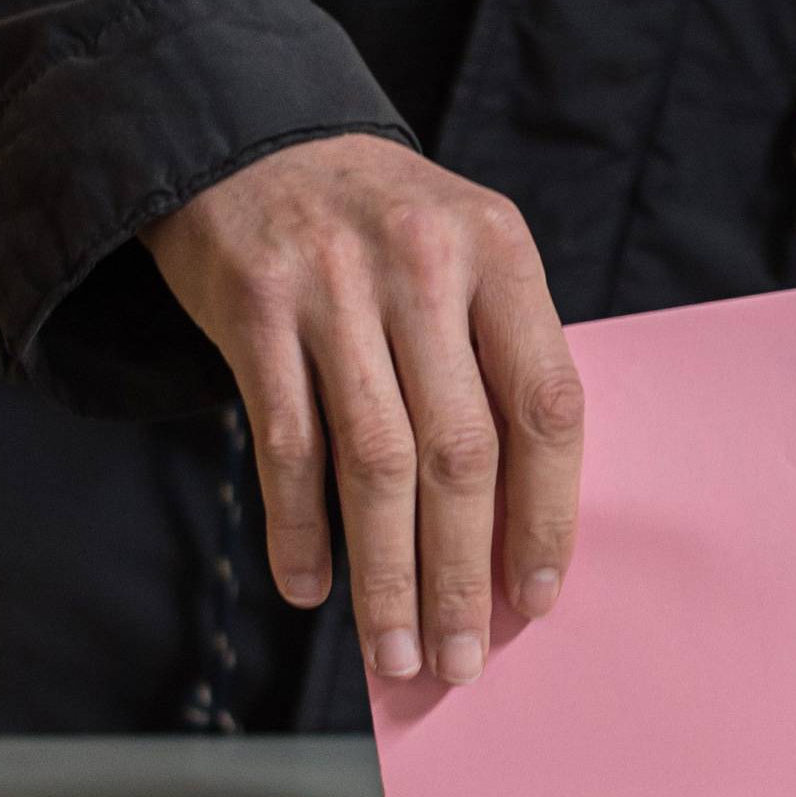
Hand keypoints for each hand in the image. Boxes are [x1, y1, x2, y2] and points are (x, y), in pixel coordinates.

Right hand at [143, 133, 583, 685]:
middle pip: (459, 452)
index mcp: (500, 253)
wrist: (248, 136)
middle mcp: (422, 266)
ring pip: (374, 462)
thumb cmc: (380, 229)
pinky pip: (284, 443)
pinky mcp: (254, 307)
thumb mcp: (462, 254)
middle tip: (461, 660)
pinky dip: (299, 528)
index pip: (546, 403)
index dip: (547, 512)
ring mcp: (333, 285)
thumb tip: (515, 529)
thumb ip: (495, 361)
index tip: (537, 597)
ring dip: (387, 575)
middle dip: (462, 572)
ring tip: (396, 652)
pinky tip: (311, 587)